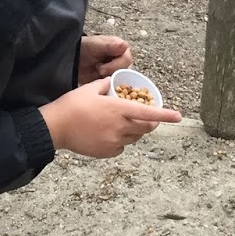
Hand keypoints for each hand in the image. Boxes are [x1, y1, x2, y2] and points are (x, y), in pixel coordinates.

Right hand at [41, 78, 180, 158]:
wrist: (55, 127)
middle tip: (147, 117)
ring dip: (135, 130)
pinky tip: (109, 134)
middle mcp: (120, 126)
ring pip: (135, 137)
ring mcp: (114, 141)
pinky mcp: (107, 151)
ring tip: (121, 123)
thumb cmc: (71, 105)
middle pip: (145, 127)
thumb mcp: (89, 88)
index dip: (165, 115)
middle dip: (150, 122)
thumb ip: (105, 85)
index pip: (148, 112)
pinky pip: (122, 146)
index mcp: (118, 109)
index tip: (179, 117)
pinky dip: (121, 140)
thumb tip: (111, 84)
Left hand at [78, 34, 131, 84]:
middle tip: (98, 70)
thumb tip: (125, 46)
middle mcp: (122, 60)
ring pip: (121, 80)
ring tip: (97, 73)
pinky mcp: (113, 81)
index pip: (126, 60)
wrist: (74, 59)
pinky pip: (115, 88)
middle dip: (110, 73)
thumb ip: (110, 45)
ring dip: (108, 80)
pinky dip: (107, 87)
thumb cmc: (85, 48)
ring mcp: (118, 71)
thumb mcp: (96, 44)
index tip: (101, 67)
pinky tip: (99, 82)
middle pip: (125, 72)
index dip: (115, 65)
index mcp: (121, 49)